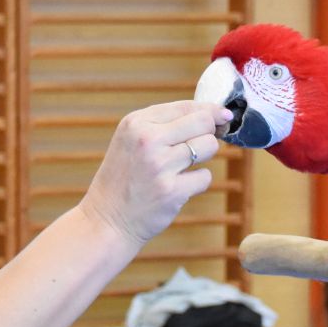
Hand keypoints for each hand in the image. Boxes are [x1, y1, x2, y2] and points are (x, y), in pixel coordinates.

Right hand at [78, 101, 224, 248]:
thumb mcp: (132, 140)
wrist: (106, 219)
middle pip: (204, 123)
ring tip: (182, 167)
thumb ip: (166, 124)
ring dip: (203, 157)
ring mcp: (160, 165)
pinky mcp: (172, 191)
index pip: (187, 106)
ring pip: (209, 147)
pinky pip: (205, 177)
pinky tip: (177, 187)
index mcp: (136, 122)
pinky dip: (196, 182)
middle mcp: (147, 140)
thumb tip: (218, 114)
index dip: (210, 112)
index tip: (220, 118)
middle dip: (210, 133)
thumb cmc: (126, 177)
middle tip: (199, 146)